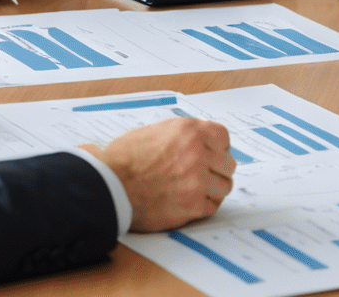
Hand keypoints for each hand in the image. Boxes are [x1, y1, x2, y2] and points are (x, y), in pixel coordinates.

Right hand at [84, 118, 235, 231]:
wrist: (110, 184)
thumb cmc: (125, 158)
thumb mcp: (155, 131)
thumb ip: (181, 135)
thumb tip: (197, 139)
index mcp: (188, 131)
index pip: (223, 137)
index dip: (218, 147)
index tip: (213, 154)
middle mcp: (197, 153)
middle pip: (228, 163)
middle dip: (217, 169)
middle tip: (205, 175)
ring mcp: (196, 180)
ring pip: (224, 186)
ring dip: (213, 189)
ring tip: (197, 190)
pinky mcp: (192, 205)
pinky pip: (212, 206)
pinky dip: (204, 206)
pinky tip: (190, 202)